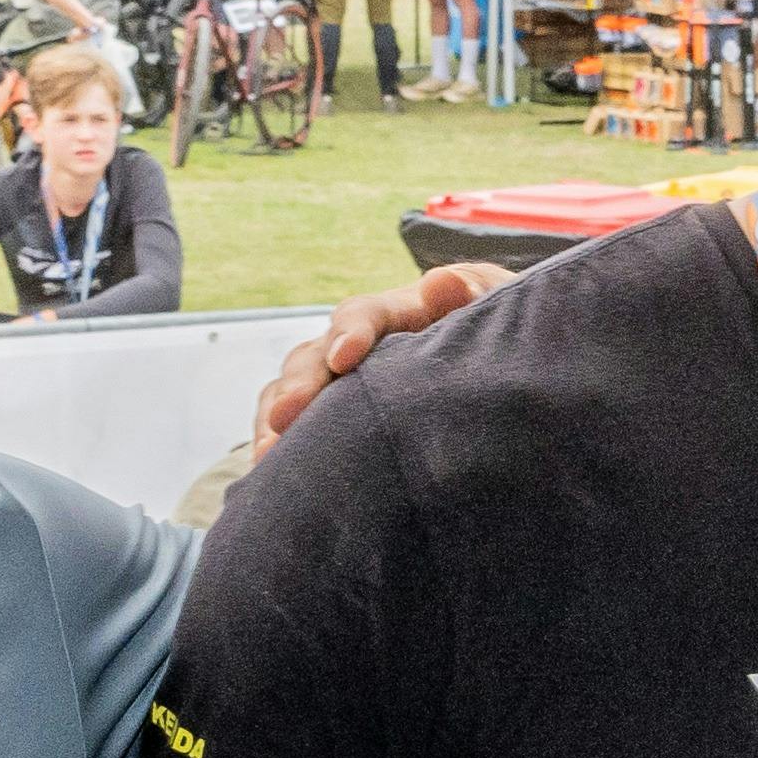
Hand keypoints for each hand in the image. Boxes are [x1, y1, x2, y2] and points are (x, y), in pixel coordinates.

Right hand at [259, 256, 500, 447]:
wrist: (486, 357)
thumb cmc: (490, 326)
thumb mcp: (491, 304)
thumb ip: (472, 293)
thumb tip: (441, 282)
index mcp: (392, 314)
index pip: (361, 315)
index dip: (350, 334)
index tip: (344, 358)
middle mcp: (351, 345)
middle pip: (313, 357)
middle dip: (297, 387)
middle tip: (284, 417)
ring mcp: (334, 381)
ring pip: (290, 391)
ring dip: (274, 421)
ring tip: (266, 457)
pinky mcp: (327, 414)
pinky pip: (290, 426)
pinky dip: (275, 444)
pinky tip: (268, 475)